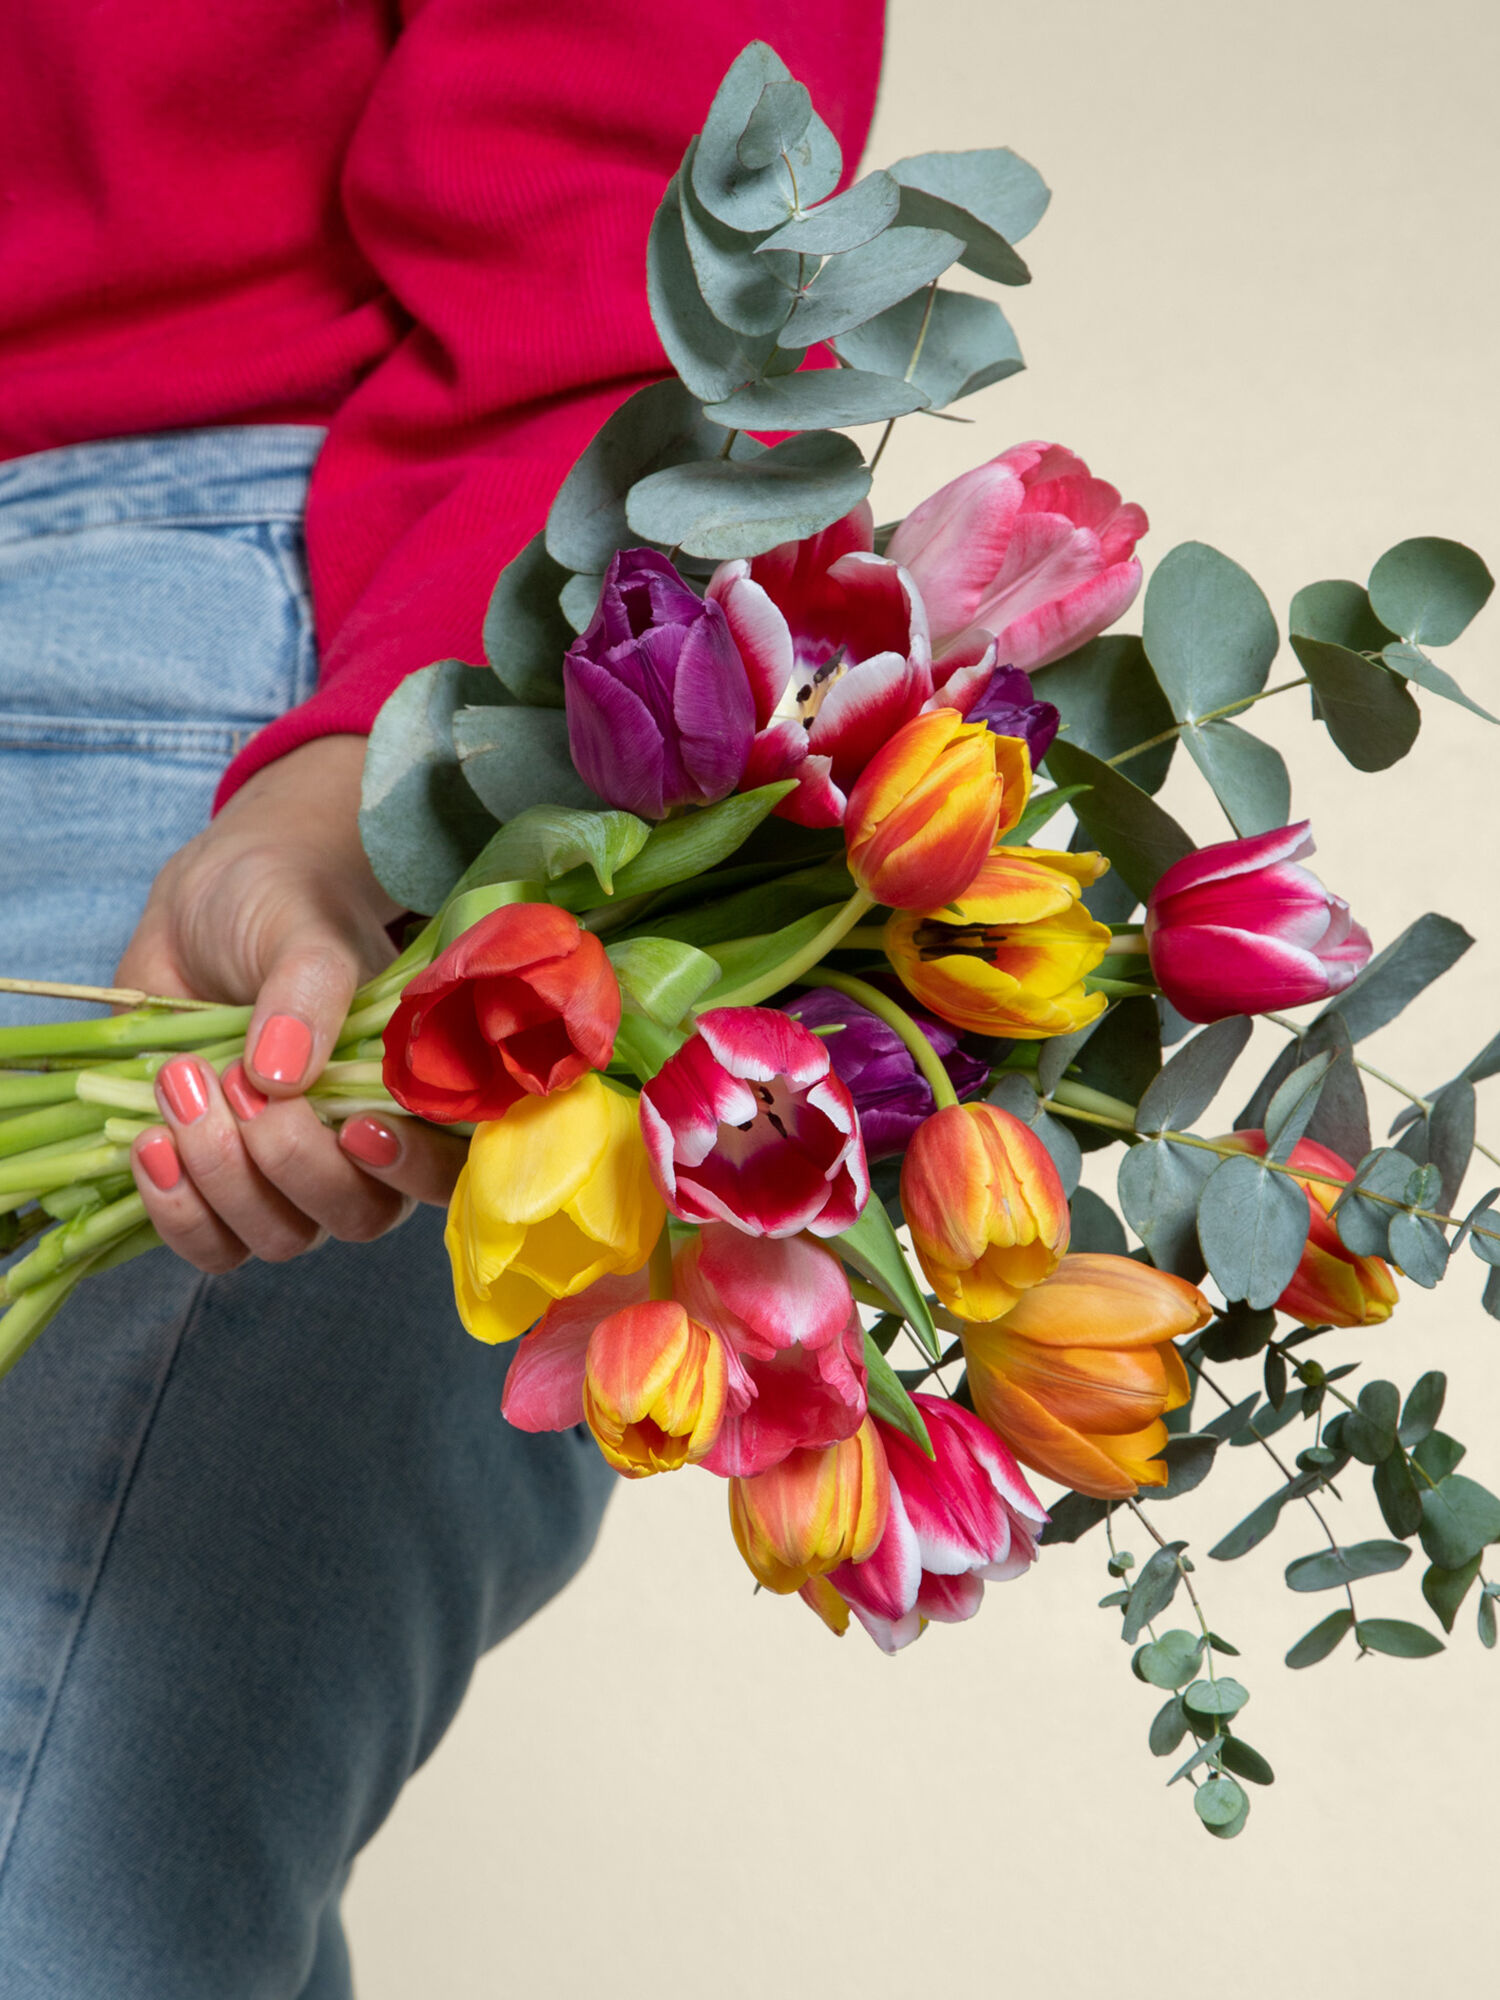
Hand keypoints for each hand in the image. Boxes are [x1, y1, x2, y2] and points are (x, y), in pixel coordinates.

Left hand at [117, 735, 466, 1273]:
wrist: (202, 909)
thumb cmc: (280, 907)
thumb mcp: (302, 930)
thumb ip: (307, 991)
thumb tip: (281, 1075)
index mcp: (413, 1094)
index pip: (442, 1173)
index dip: (407, 1169)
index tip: (353, 1127)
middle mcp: (362, 1153)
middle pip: (353, 1216)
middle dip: (289, 1159)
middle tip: (235, 1080)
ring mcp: (287, 1178)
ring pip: (277, 1236)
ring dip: (221, 1175)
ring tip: (178, 1082)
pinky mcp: (216, 1188)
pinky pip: (209, 1244)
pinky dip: (175, 1207)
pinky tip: (150, 1141)